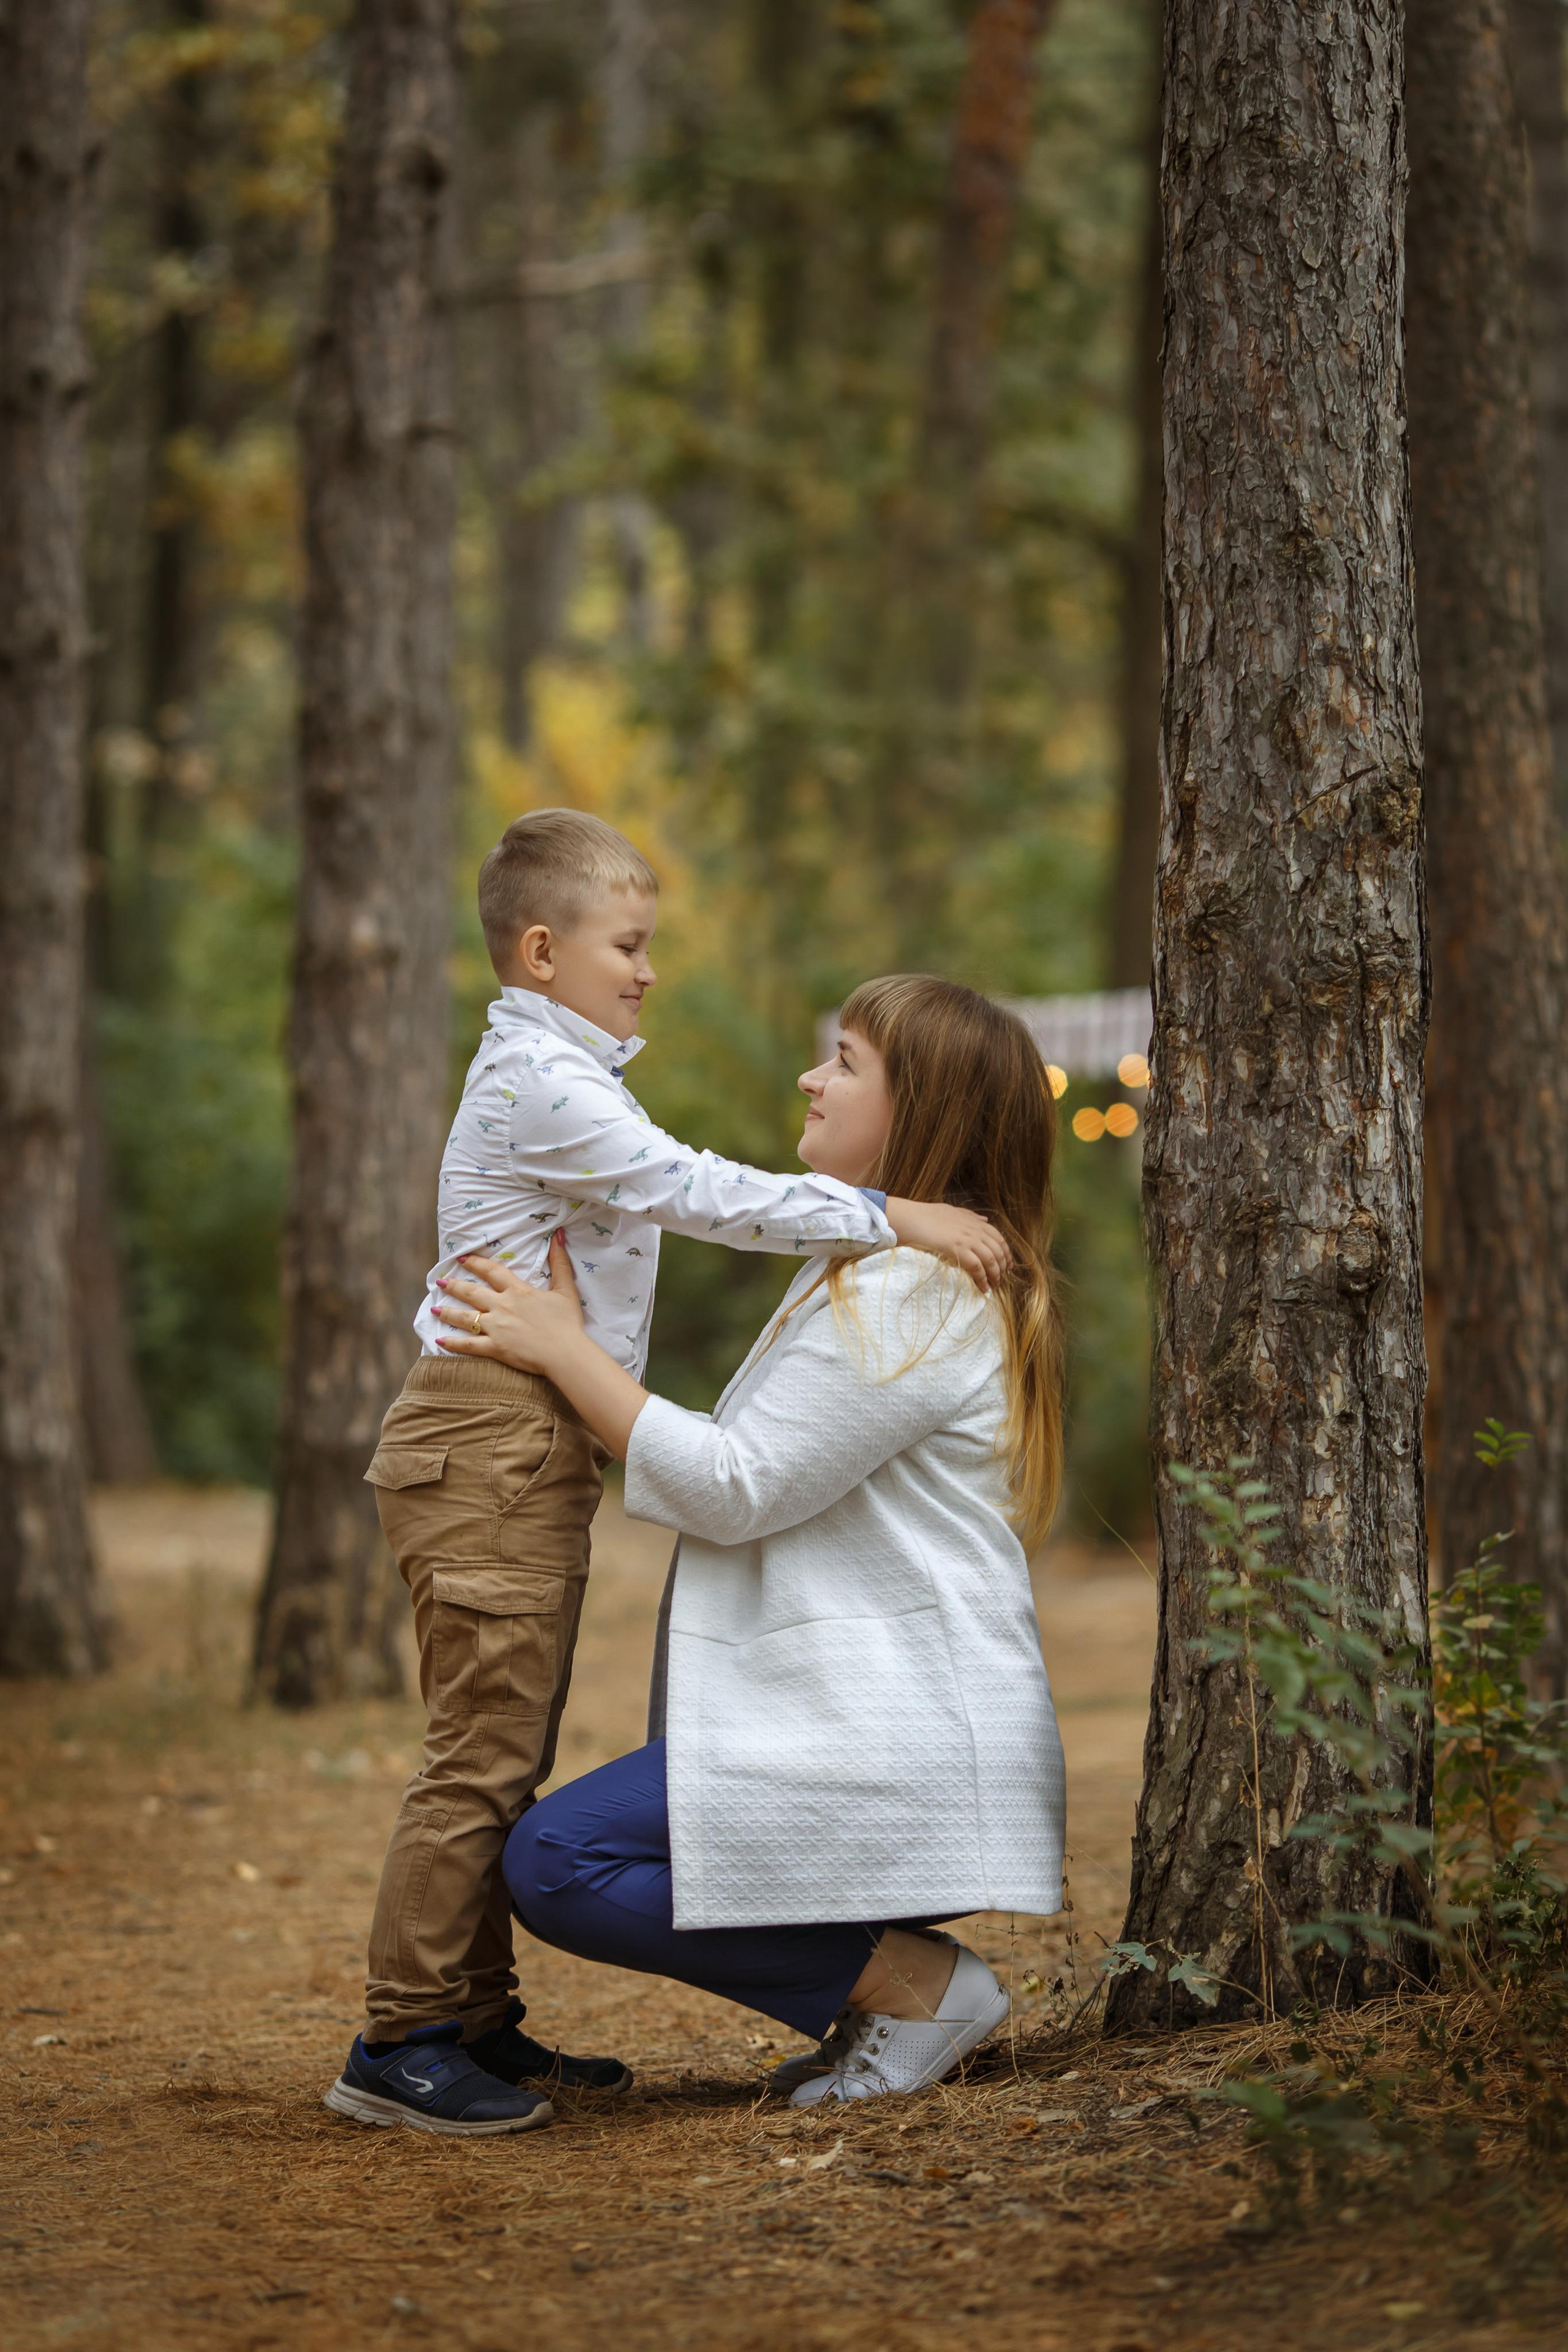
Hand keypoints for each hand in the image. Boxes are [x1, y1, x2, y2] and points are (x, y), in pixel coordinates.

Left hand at [434, 1234, 585, 1372]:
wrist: (565, 1352)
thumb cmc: (567, 1323)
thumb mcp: (566, 1289)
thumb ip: (560, 1263)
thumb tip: (557, 1235)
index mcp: (518, 1291)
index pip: (492, 1272)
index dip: (476, 1263)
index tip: (462, 1259)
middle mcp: (502, 1306)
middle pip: (472, 1293)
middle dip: (454, 1286)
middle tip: (440, 1281)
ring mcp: (495, 1328)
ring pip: (464, 1318)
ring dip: (447, 1312)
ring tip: (434, 1309)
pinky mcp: (494, 1348)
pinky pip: (468, 1345)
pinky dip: (453, 1343)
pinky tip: (439, 1341)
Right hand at [882, 1198, 1011, 1292]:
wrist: (913, 1219)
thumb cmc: (928, 1215)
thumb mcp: (954, 1211)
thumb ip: (971, 1216)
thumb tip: (985, 1219)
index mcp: (975, 1222)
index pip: (999, 1238)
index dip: (1006, 1252)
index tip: (1008, 1264)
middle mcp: (976, 1230)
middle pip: (998, 1251)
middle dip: (1003, 1266)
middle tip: (1002, 1278)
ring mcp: (968, 1240)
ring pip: (991, 1260)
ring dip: (995, 1275)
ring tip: (995, 1286)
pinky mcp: (959, 1250)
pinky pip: (977, 1267)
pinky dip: (983, 1279)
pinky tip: (984, 1288)